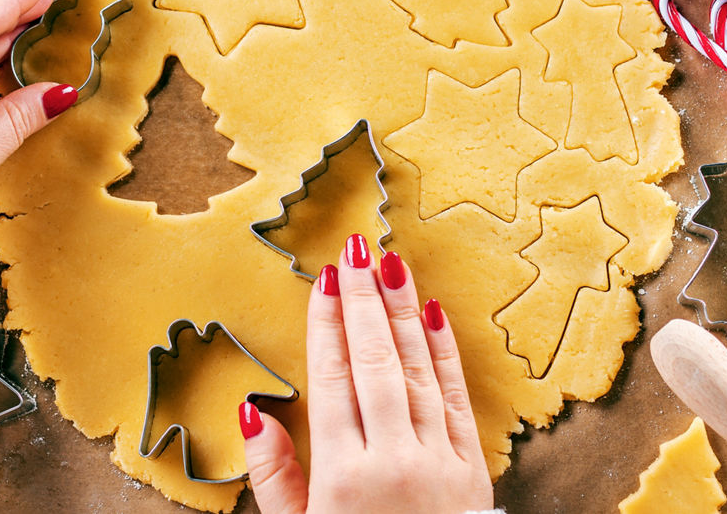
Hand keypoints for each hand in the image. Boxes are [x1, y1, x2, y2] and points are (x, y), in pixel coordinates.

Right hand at [240, 235, 493, 513]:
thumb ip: (274, 476)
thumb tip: (253, 409)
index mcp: (344, 475)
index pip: (333, 379)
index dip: (327, 324)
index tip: (324, 280)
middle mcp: (394, 461)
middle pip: (375, 363)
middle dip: (364, 301)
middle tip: (356, 251)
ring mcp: (438, 462)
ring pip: (416, 371)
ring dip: (402, 314)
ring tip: (391, 266)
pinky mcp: (473, 470)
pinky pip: (454, 398)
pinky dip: (443, 354)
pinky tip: (432, 315)